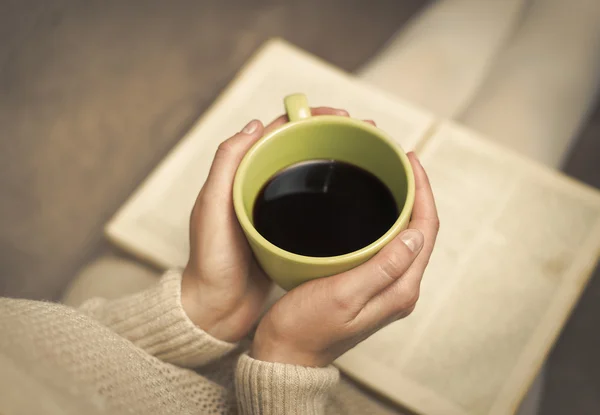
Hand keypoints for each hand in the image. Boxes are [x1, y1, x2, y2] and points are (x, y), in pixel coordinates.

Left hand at [181, 107, 350, 341]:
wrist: (216, 309)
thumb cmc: (211, 262)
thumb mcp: (212, 209)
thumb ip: (226, 165)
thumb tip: (254, 124)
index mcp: (242, 175)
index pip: (281, 133)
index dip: (312, 119)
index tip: (343, 118)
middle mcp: (260, 187)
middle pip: (302, 150)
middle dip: (335, 137)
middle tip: (367, 136)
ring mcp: (277, 210)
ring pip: (311, 176)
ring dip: (338, 163)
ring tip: (370, 159)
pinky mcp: (289, 234)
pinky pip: (314, 205)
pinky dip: (334, 196)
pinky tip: (355, 200)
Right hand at [251, 153, 438, 365]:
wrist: (286, 355)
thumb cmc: (306, 328)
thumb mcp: (343, 295)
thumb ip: (382, 268)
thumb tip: (415, 236)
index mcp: (400, 289)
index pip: (425, 231)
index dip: (423, 192)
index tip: (411, 161)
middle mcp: (399, 289)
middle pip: (421, 231)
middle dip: (417, 193)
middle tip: (399, 161)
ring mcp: (386, 288)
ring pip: (406, 237)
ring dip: (403, 205)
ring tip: (389, 176)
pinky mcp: (370, 286)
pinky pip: (389, 246)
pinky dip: (387, 220)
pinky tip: (370, 208)